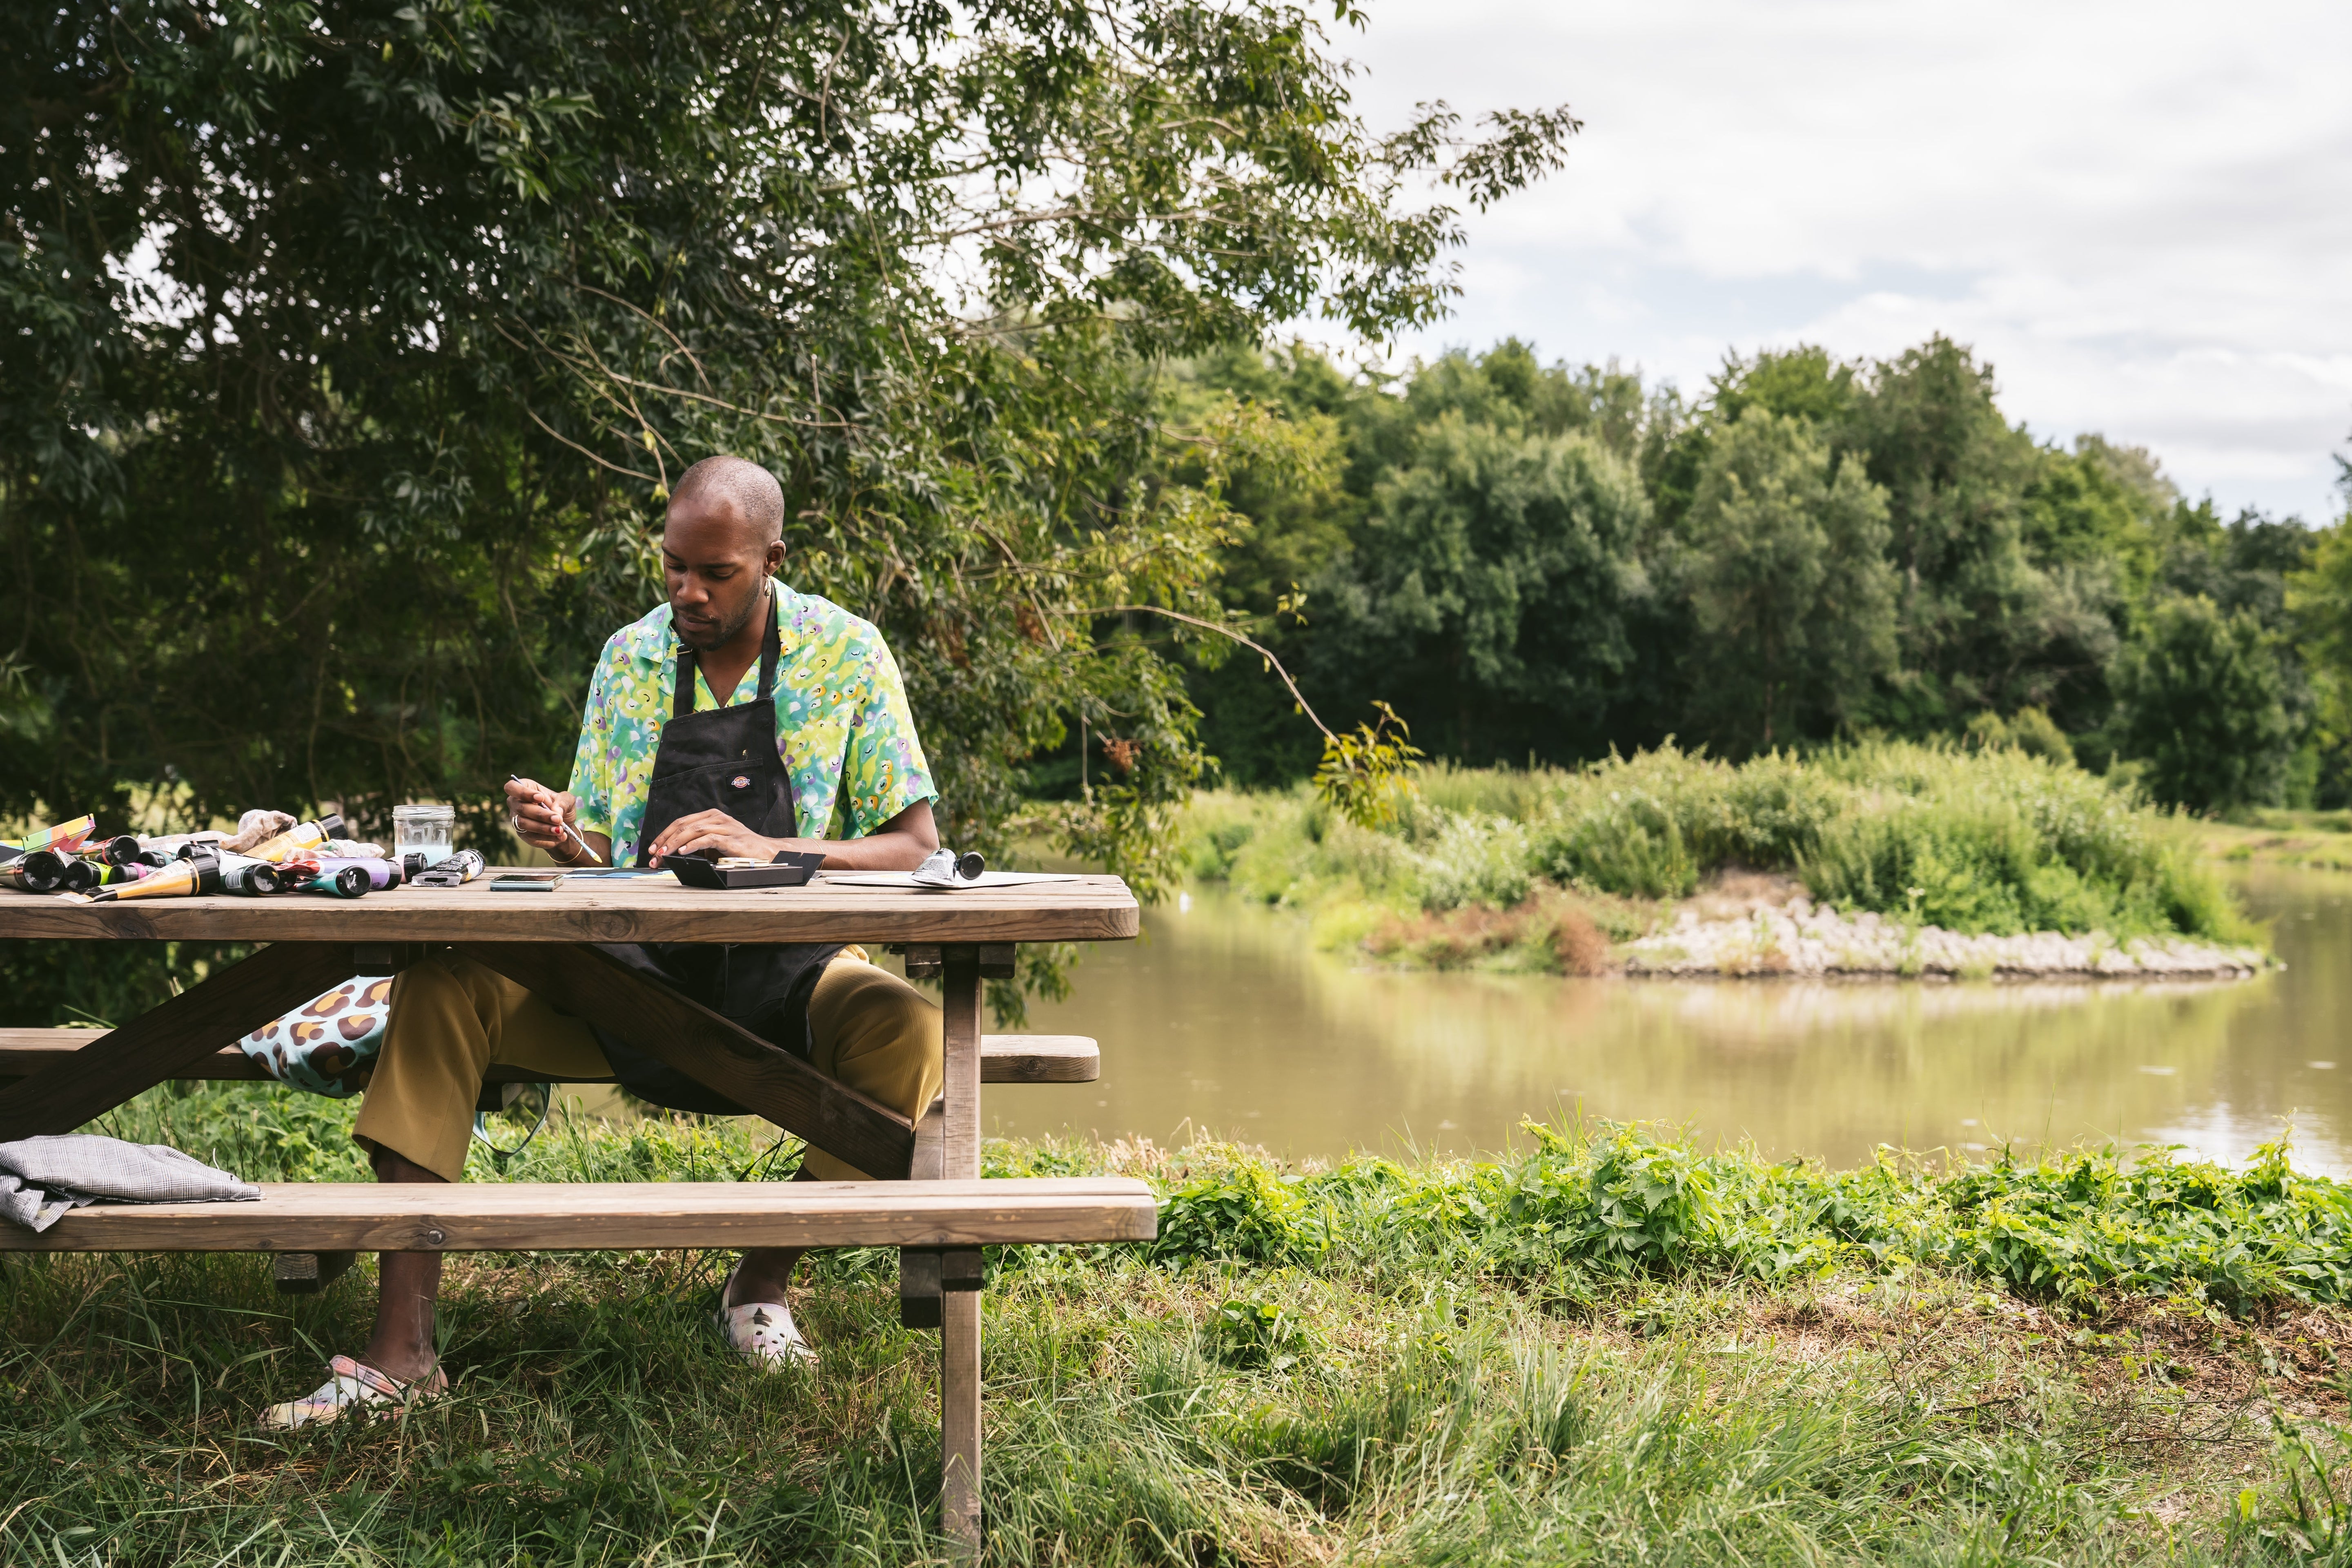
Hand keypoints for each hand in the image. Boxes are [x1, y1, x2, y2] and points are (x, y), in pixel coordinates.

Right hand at [505, 778, 580, 854]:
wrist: (564, 826)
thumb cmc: (562, 807)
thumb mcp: (568, 800)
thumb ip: (563, 801)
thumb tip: (556, 810)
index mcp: (526, 788)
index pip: (512, 787)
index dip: (523, 792)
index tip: (541, 797)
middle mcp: (516, 803)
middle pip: (520, 808)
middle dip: (540, 814)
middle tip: (558, 819)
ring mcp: (517, 819)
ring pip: (523, 823)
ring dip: (543, 828)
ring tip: (560, 830)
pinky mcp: (523, 834)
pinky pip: (530, 837)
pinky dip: (546, 838)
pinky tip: (559, 837)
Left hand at [644, 808, 785, 864]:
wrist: (766, 853)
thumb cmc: (740, 850)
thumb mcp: (715, 844)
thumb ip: (698, 843)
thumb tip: (673, 853)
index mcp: (712, 816)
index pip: (682, 822)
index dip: (664, 834)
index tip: (652, 848)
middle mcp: (717, 818)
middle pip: (684, 825)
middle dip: (665, 840)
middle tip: (653, 855)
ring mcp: (725, 827)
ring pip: (693, 831)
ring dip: (675, 844)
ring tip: (664, 855)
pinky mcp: (732, 839)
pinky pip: (709, 839)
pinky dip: (693, 845)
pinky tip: (682, 852)